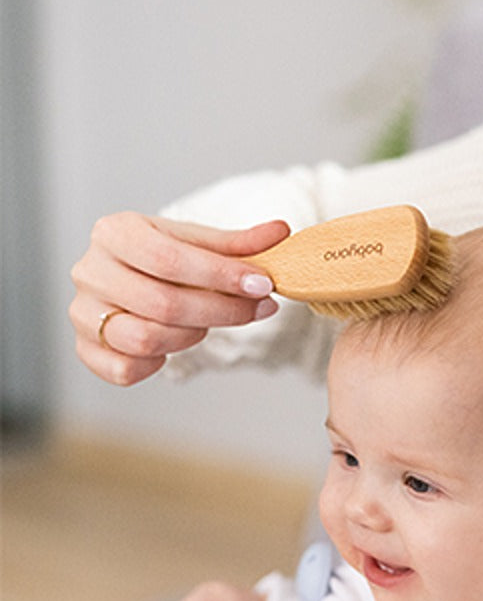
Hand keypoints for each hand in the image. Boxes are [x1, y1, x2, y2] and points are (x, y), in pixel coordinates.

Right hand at [69, 212, 289, 385]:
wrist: (133, 276)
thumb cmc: (168, 258)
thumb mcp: (202, 244)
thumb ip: (240, 242)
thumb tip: (281, 231)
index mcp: (116, 232)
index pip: (169, 258)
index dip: (221, 275)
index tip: (263, 285)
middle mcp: (91, 270)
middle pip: (162, 303)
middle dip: (222, 311)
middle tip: (258, 310)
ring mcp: (83, 312)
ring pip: (143, 338)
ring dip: (190, 336)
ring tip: (208, 323)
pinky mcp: (85, 348)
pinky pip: (125, 369)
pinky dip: (157, 363)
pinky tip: (173, 345)